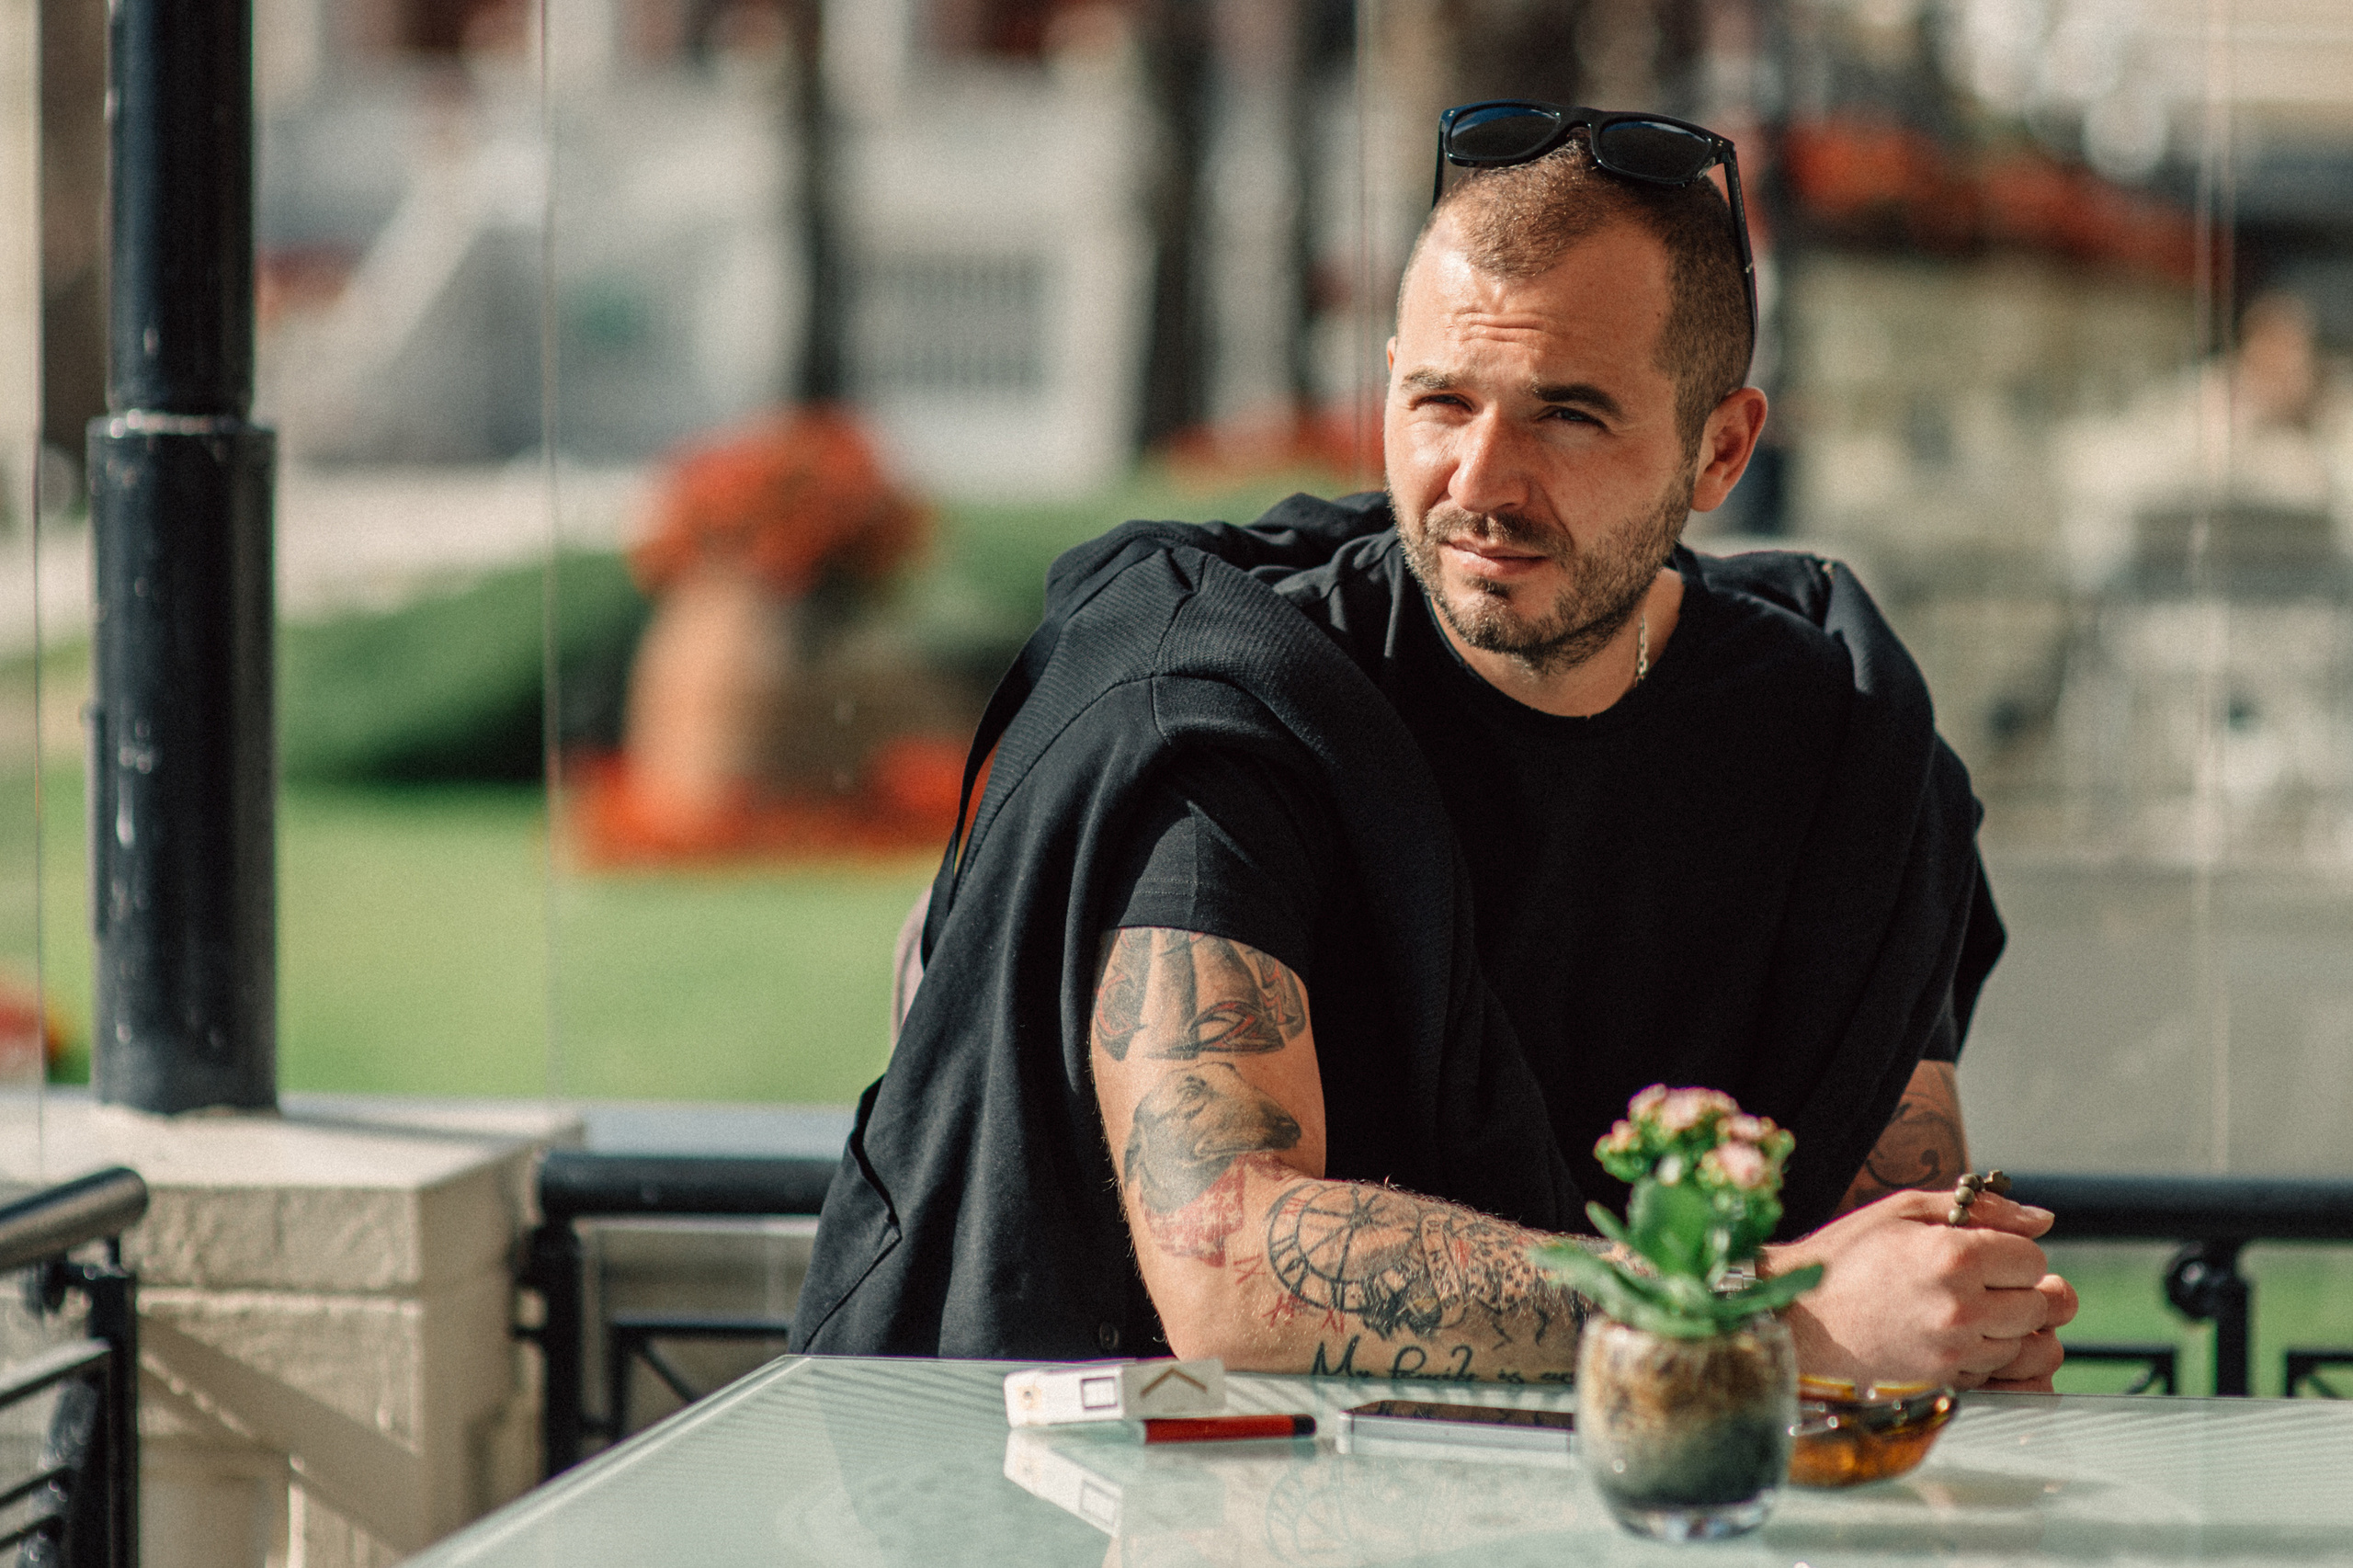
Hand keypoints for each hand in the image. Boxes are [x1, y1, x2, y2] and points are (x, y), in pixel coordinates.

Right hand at [1761, 1190, 2077, 1391]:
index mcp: (1954, 1255)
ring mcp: (1956, 1351)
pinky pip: (2002, 1372)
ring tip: (1965, 1309)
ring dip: (2007, 1326)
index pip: (2033, 1258)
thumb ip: (1980, 1207)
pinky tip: (1951, 1336)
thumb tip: (2044, 1219)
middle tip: (1982, 1281)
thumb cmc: (1846, 1257)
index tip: (1985, 1252)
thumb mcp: (1903, 1211)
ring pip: (2028, 1343)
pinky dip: (1988, 1355)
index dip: (2012, 1252)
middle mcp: (1963, 1307)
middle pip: (2042, 1305)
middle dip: (2020, 1290)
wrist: (1798, 1319)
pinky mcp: (1949, 1383)